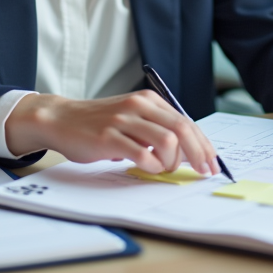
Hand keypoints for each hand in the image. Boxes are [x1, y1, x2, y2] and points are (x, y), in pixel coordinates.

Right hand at [4, 90, 221, 175]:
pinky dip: (152, 166)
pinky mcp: (109, 137)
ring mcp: (124, 120)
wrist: (61, 119)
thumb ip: (156, 128)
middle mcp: (139, 106)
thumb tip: (188, 152)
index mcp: (148, 100)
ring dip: (171, 163)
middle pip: (183, 130)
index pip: (186, 121)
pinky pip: (143, 155)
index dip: (203, 144)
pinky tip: (147, 167)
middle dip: (198, 155)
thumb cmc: (98, 124)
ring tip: (161, 168)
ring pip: (167, 142)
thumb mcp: (132, 118)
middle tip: (202, 172)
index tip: (211, 162)